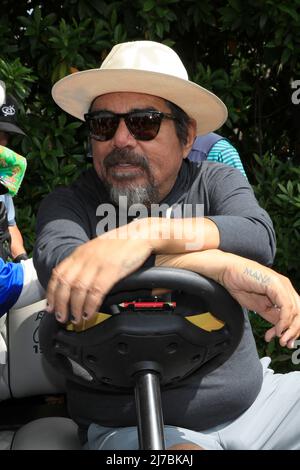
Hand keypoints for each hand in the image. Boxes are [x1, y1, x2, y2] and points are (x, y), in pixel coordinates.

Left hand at [46, 221, 152, 323]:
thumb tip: (76, 283)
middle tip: (61, 317)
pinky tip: (90, 313)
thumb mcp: (97, 250)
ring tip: (76, 319)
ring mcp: (98, 263)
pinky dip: (90, 305)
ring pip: (78, 289)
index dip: (52, 292)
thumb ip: (85, 263)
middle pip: (65, 283)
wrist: (141, 234)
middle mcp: (86, 257)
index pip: (58, 273)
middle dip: (60, 304)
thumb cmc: (122, 244)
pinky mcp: (112, 269)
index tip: (50, 306)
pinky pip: (96, 291)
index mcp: (80, 252)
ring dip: (75, 308)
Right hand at [155, 251, 299, 348]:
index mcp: (283, 291)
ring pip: (296, 311)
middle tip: (285, 343)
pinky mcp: (276, 285)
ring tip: (280, 339)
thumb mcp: (259, 306)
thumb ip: (272, 315)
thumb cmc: (239, 285)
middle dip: (294, 331)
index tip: (282, 340)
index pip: (296, 312)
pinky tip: (276, 330)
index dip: (292, 329)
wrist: (227, 272)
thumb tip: (282, 328)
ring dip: (289, 329)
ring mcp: (282, 285)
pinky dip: (284, 322)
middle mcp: (285, 287)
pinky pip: (286, 307)